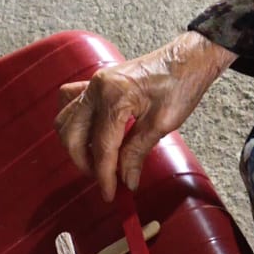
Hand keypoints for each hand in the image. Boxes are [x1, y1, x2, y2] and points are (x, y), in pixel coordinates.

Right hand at [55, 31, 235, 201]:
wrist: (188, 59)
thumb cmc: (181, 85)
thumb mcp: (162, 123)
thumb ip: (138, 152)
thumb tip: (126, 180)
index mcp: (115, 96)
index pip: (103, 146)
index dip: (105, 175)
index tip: (110, 194)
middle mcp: (97, 87)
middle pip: (73, 135)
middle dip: (85, 163)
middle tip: (105, 180)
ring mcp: (93, 83)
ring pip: (66, 121)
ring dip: (76, 146)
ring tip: (98, 162)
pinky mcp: (96, 83)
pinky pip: (70, 103)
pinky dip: (74, 124)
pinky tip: (88, 136)